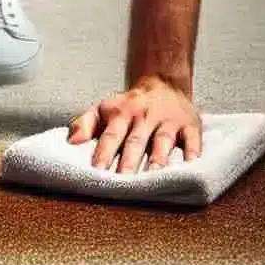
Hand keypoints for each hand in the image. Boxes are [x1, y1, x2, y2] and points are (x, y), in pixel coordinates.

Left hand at [67, 76, 201, 172]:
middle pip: (136, 140)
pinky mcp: (190, 125)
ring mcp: (169, 120)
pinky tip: (190, 167)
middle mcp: (144, 116)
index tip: (96, 171)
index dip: (103, 152)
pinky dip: (193, 154)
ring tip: (154, 177)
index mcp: (121, 113)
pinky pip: (193, 140)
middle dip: (129, 160)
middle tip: (123, 181)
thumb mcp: (104, 109)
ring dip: (158, 158)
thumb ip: (85, 124)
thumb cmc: (129, 105)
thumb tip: (71, 142)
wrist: (164, 83)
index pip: (111, 134)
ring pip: (163, 140)